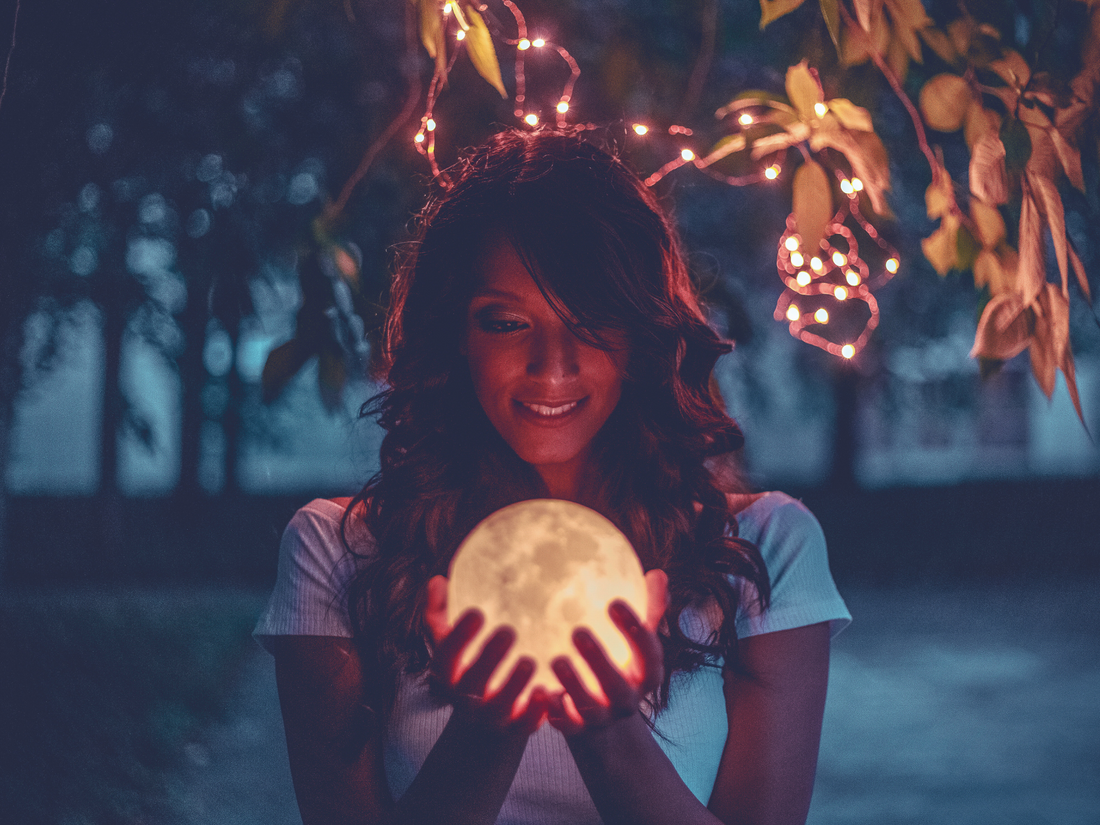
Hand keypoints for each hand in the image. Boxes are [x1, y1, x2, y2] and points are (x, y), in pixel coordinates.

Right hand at [425, 575, 548, 733]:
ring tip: (529, 661)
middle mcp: (466, 698)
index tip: (477, 612)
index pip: (447, 656)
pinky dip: (537, 711)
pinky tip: (549, 691)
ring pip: (500, 705)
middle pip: (473, 682)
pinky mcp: (516, 729)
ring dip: (514, 684)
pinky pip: (526, 724)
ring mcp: (491, 716)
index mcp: (448, 674)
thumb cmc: (469, 669)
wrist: (482, 725)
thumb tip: (438, 581)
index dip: (460, 636)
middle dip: (489, 658)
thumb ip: (441, 615)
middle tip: (508, 631)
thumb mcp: (451, 646)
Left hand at [548, 569, 667, 735]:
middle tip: (578, 631)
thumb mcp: (635, 641)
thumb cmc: (619, 664)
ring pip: (590, 707)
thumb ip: (648, 610)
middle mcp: (627, 699)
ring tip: (556, 659)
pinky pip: (565, 724)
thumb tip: (658, 574)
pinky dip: (554, 710)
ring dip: (573, 684)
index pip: (648, 654)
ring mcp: (602, 718)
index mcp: (645, 675)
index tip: (614, 602)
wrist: (603, 720)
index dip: (635, 631)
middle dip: (599, 660)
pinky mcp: (577, 730)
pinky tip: (539, 690)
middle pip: (618, 685)